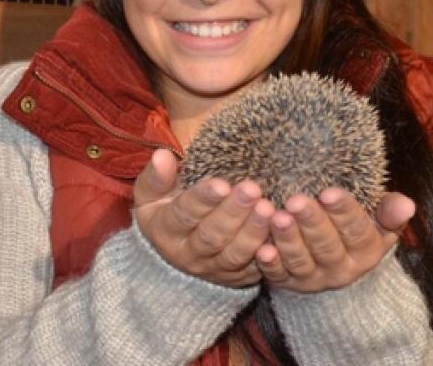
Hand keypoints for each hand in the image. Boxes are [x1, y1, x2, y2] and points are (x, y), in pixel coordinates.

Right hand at [132, 149, 275, 286]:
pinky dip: (268, 252)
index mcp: (166, 230)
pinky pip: (254, 268)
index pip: (183, 215)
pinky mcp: (236, 277)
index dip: (202, 200)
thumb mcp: (151, 195)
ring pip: (235, 254)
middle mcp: (189, 255)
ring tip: (268, 208)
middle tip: (252, 189)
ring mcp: (214, 269)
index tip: (221, 184)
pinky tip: (280, 231)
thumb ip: (156, 177)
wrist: (173, 254)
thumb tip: (162, 155)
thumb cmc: (165, 211)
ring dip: (253, 231)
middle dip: (234, 212)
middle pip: (212, 236)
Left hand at [255, 189, 415, 291]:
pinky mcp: (288, 283)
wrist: (335, 264)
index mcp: (367, 251)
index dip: (344, 211)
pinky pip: (278, 276)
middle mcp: (342, 269)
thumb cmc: (356, 230)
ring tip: (277, 217)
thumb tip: (408, 204)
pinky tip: (261, 249)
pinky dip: (270, 264)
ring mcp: (313, 279)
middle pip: (326, 245)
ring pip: (301, 260)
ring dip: (288, 239)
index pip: (357, 230)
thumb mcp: (378, 222)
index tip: (328, 192)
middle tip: (296, 200)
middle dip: (311, 222)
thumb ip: (389, 211)